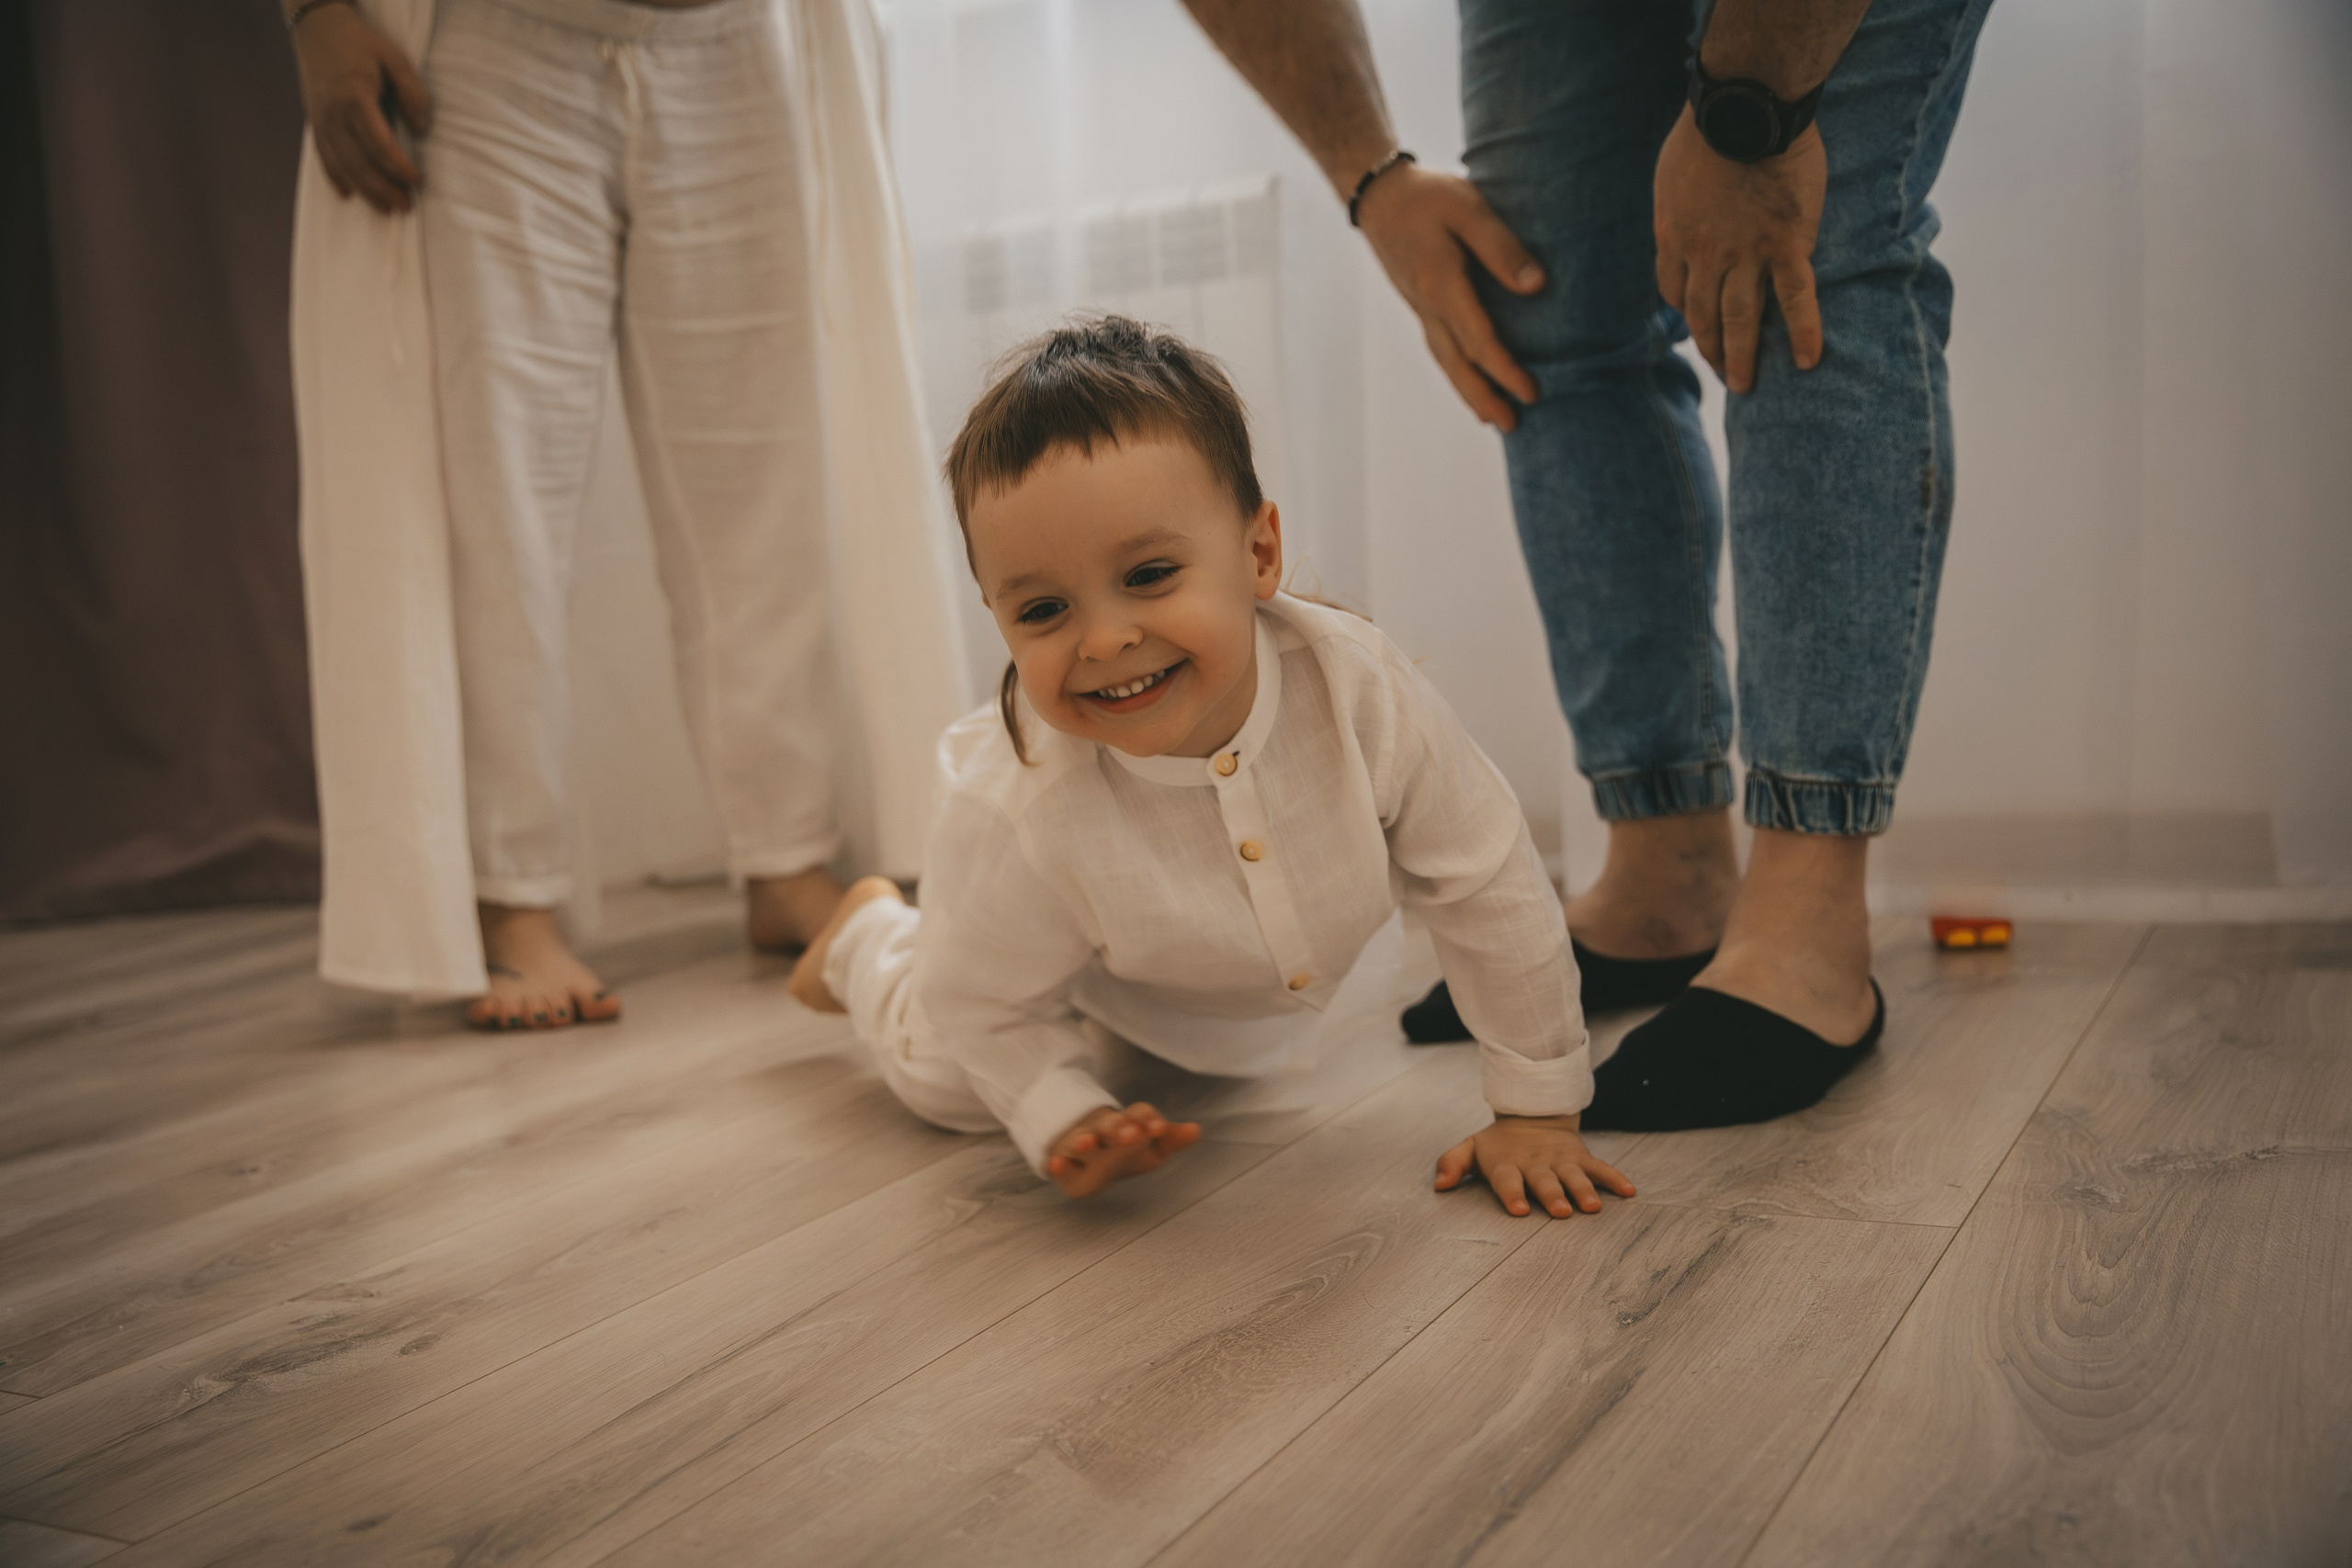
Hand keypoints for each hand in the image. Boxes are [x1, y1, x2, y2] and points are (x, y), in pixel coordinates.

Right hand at [291, 3, 432, 213]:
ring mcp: (320, 118)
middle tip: (407, 207)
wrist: (316, 24)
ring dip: (365, 191)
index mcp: (355, 97)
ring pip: (341, 165)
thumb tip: (423, 130)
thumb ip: (413, 91)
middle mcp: (333, 112)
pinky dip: (335, 177)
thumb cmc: (360, 40)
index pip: (379, 143)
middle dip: (384, 189)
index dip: (398, 167)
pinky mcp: (313, 120)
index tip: (418, 181)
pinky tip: (349, 195)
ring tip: (387, 210)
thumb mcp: (394, 56)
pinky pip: (322, 155)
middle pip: (359, 162)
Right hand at [1045, 1101, 1201, 1198]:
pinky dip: (1058, 1165)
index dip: (1148, 1119)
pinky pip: (1059, 1163)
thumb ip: (1170, 1140)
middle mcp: (1102, 1130)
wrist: (1085, 1152)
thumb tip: (1195, 1130)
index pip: (1138, 1113)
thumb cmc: (1124, 1150)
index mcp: (1127, 1122)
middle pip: (1109, 1124)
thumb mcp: (1150, 1147)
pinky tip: (1057, 1165)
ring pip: (1081, 1140)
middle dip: (1119, 1128)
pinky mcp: (1063, 1165)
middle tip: (1132, 1135)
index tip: (1159, 1129)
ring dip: (1084, 1141)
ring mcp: (1079, 1145)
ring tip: (1087, 1144)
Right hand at [1354, 164, 1545, 430]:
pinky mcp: (1419, 303)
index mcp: (1442, 286)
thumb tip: (1535, 286)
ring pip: (1445, 361)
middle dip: (1484, 397)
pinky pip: (1440, 348)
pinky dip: (1457, 371)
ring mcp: (1420, 307)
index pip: (1478, 341)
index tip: (1531, 392)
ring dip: (1469, 391)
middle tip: (1511, 425)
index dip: (1505, 371)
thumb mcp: (1469, 209)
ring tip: (1492, 416)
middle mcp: (1428, 306)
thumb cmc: (1427, 196)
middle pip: (1457, 365)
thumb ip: (1501, 248)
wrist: (1378, 193)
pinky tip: (1469, 376)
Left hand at [1434, 1113, 1635, 1217]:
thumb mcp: (1471, 1148)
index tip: (1520, 1210)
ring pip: (1573, 1176)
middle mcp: (1536, 1163)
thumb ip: (1451, 1163)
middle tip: (1561, 1212)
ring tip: (1593, 1207)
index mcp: (1508, 1164)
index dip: (1512, 1194)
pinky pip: (1600, 1168)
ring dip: (1583, 1190)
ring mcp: (1560, 1160)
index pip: (1508, 1180)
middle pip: (1544, 1181)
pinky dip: (1614, 1178)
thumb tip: (1438, 1185)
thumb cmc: (1498, 1144)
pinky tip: (1629, 1191)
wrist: (1531, 1115)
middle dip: (1553, 1195)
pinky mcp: (1580, 1157)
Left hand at [1652, 104, 1825, 394]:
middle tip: (1724, 375)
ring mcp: (1746, 254)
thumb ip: (1677, 204)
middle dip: (1712, 350)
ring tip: (1746, 386)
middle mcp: (1705, 256)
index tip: (1696, 324)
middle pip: (1703, 316)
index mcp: (1673, 238)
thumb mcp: (1671, 173)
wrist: (1743, 108)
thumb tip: (1680, 216)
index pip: (1675, 290)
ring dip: (1742, 357)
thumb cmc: (1706, 129)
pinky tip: (1808, 362)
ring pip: (1741, 318)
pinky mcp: (1787, 245)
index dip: (1687, 311)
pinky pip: (1796, 298)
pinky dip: (1804, 332)